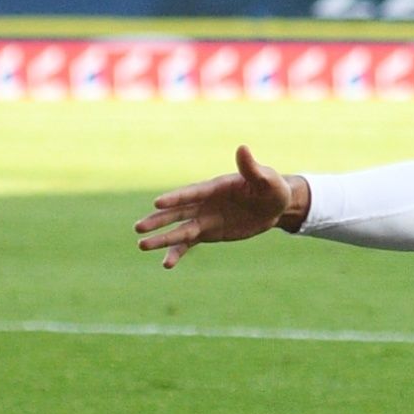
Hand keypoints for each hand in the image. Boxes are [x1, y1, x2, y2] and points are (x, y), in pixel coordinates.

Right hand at [134, 145, 302, 268]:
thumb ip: (251, 168)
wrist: (275, 206)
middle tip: (138, 227)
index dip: (176, 198)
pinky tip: (166, 264)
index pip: (192, 193)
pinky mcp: (207, 232)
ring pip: (179, 230)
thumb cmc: (272, 188)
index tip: (157, 202)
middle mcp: (204, 203)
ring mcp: (203, 219)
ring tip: (142, 245)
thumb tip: (242, 148)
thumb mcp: (267, 179)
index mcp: (215, 187)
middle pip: (177, 212)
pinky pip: (189, 244)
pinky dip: (177, 252)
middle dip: (158, 219)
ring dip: (162, 238)